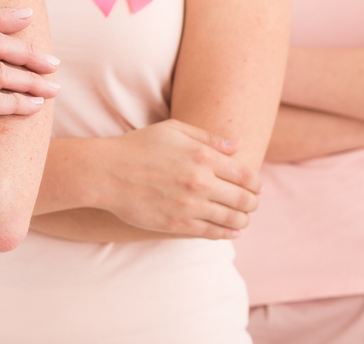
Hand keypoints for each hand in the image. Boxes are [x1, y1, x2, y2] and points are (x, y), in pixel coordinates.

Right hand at [89, 120, 261, 239]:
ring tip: (244, 218)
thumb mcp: (174, 130)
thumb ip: (209, 138)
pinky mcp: (177, 225)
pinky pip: (211, 233)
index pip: (245, 175)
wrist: (107, 173)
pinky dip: (227, 233)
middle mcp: (200, 182)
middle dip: (253, 202)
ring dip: (243, 219)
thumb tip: (237, 145)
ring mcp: (189, 206)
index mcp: (203, 157)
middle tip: (253, 203)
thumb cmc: (140, 146)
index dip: (256, 183)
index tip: (257, 186)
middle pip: (243, 199)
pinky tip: (232, 231)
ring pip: (231, 218)